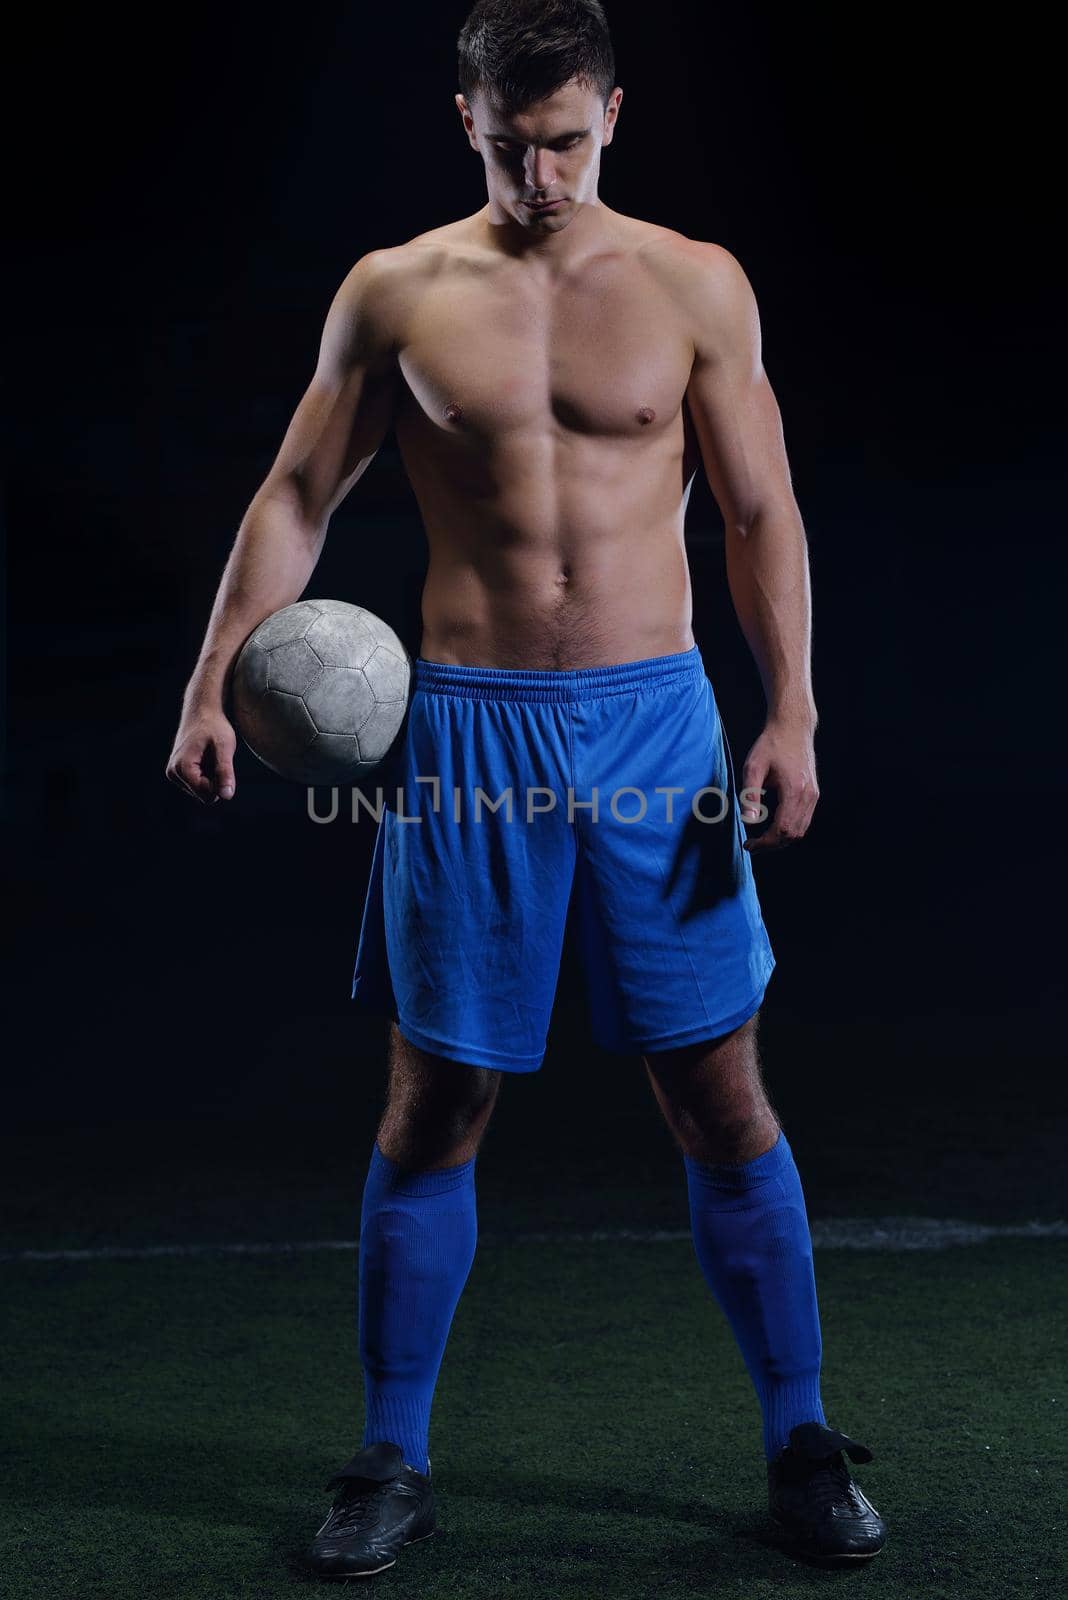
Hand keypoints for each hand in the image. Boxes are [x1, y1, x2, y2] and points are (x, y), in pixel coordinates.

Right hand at [165, 707, 237, 803]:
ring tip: (210, 756)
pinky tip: (205, 758)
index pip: (207, 795)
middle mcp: (173, 773)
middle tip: (216, 758)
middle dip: (215, 780)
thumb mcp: (224, 747)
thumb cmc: (214, 726)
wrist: (201, 710)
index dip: (220, 783)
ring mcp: (173, 773)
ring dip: (210, 777)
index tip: (222, 763)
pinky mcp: (176, 772)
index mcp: (182, 768)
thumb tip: (227, 796)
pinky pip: (197, 784)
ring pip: (201, 791)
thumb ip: (225, 771)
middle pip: (203, 795)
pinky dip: (205, 774)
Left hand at [739, 717, 818, 851]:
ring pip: (800, 830)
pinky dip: (789, 829)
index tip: (749, 844)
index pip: (782, 829)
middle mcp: (808, 796)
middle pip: (793, 834)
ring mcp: (813, 795)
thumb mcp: (753, 767)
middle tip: (752, 845)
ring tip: (761, 839)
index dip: (765, 842)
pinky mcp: (813, 793)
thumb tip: (747, 821)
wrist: (793, 727)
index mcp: (794, 790)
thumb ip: (749, 794)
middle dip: (772, 844)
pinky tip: (772, 826)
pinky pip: (804, 820)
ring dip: (781, 839)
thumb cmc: (771, 744)